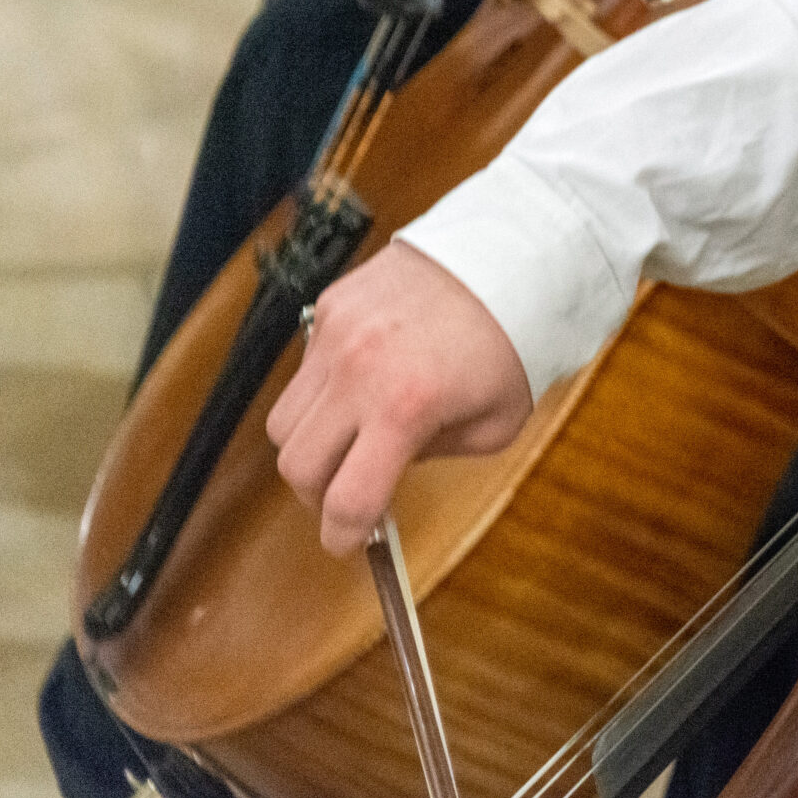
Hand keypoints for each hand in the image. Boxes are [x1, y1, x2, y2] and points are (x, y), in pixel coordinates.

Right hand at [267, 241, 533, 554]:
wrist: (512, 255)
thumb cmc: (514, 343)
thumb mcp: (495, 423)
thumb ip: (433, 457)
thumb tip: (384, 473)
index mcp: (405, 408)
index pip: (347, 499)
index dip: (343, 535)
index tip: (347, 543)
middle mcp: (357, 373)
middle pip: (296, 466)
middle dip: (318, 493)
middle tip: (348, 492)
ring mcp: (333, 336)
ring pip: (284, 420)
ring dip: (311, 443)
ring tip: (352, 439)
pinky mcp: (328, 306)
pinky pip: (303, 368)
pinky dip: (323, 390)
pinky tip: (364, 381)